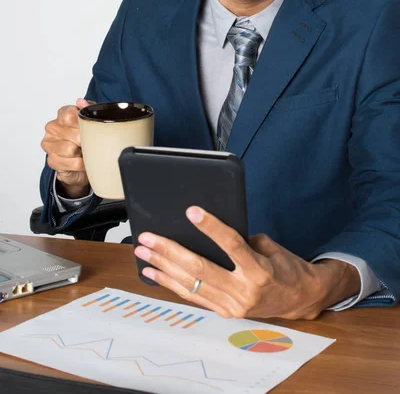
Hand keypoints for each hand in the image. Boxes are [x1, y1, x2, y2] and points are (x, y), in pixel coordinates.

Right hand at [41, 98, 94, 197]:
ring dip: (83, 153)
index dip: (84, 124)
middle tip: (92, 143)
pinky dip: (81, 164)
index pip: (71, 115)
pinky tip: (82, 161)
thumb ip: (89, 108)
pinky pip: (72, 163)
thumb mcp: (92, 119)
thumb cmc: (86, 137)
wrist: (82, 160)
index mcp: (62, 114)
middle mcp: (52, 128)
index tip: (92, 128)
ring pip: (71, 150)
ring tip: (86, 152)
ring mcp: (49, 144)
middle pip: (74, 134)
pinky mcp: (52, 160)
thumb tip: (81, 101)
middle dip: (86, 141)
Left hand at [134, 207, 360, 319]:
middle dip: (170, 251)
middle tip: (148, 237)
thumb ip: (244, 240)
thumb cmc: (286, 267)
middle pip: (200, 269)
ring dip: (162, 267)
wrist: (301, 300)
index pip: (231, 245)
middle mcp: (243, 291)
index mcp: (259, 271)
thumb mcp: (272, 248)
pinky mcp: (225, 313)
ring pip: (191, 285)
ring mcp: (232, 306)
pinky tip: (153, 273)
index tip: (192, 211)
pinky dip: (170, 284)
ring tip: (142, 252)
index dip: (211, 227)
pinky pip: (193, 297)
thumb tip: (210, 232)